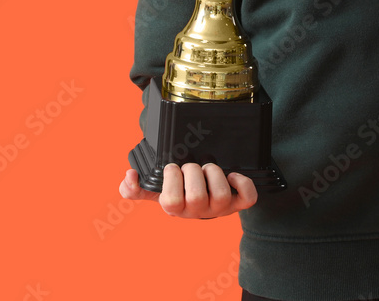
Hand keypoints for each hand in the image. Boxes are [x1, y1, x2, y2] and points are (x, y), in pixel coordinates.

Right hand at [118, 164, 257, 218]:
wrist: (205, 196)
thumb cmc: (179, 190)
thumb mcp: (156, 189)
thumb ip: (135, 188)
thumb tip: (129, 176)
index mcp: (177, 209)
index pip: (171, 202)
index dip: (172, 179)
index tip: (172, 167)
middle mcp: (199, 212)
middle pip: (197, 197)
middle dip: (193, 172)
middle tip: (190, 166)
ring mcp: (220, 208)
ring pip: (221, 196)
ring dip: (214, 174)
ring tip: (208, 168)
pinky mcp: (238, 203)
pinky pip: (248, 198)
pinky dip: (243, 184)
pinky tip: (232, 175)